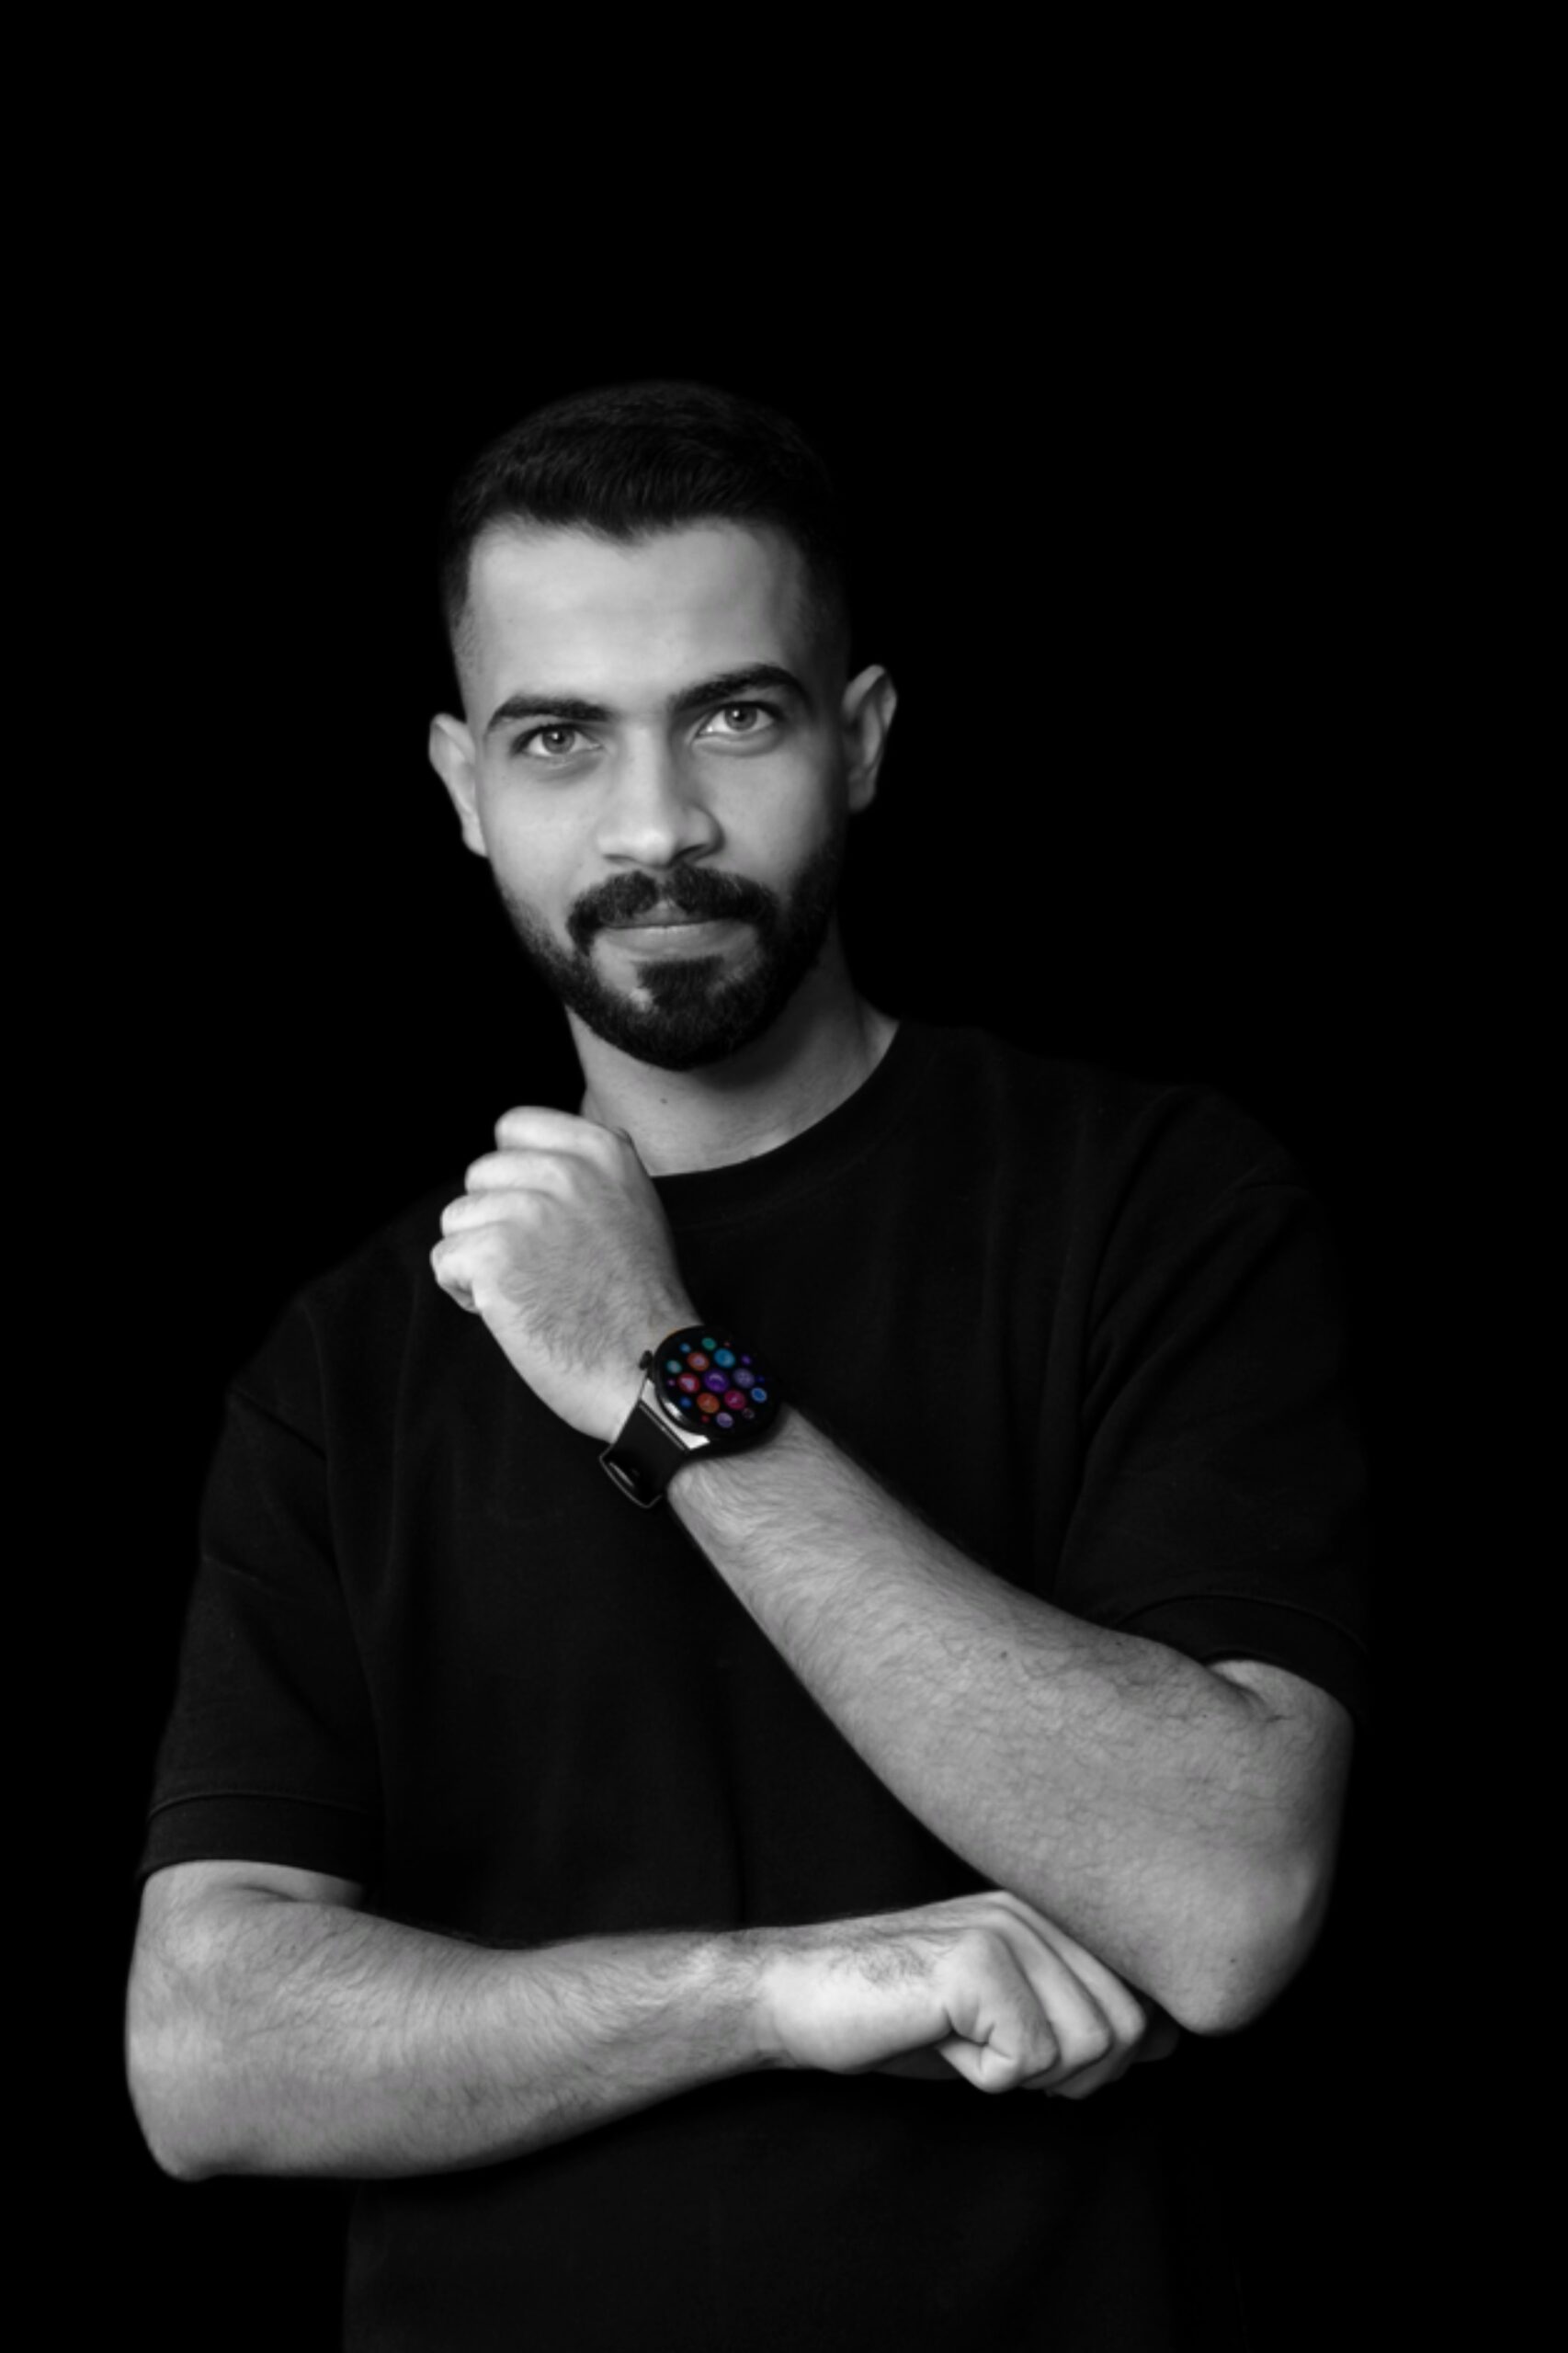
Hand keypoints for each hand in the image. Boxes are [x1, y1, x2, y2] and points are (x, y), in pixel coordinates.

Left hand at [431, 1109, 696, 1441]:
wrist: (649, 1368)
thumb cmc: (641, 1303)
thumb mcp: (636, 1207)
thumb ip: (591, 1171)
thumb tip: (539, 1153)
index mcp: (602, 1151)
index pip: (514, 1126)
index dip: (513, 1175)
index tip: (534, 1215)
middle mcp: (564, 1170)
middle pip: (481, 1175)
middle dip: (494, 1221)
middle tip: (534, 1265)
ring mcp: (527, 1211)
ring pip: (458, 1219)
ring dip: (477, 1259)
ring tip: (523, 1290)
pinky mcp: (495, 1255)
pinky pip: (445, 1260)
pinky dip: (464, 1292)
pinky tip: (505, 1311)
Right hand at [754, 1890, 1174, 2100]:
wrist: (802, 1996)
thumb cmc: (906, 2013)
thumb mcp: (1013, 2012)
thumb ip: (1088, 2009)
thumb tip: (1174, 2036)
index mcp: (1056, 1914)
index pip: (1151, 2001)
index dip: (1109, 2054)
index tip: (1033, 2047)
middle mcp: (1041, 1908)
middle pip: (1126, 2031)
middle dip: (1068, 2072)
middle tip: (993, 2051)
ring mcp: (1008, 1925)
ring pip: (1087, 2047)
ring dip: (1023, 2074)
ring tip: (965, 2038)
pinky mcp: (973, 1958)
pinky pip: (1028, 2060)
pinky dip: (984, 2076)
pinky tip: (942, 2039)